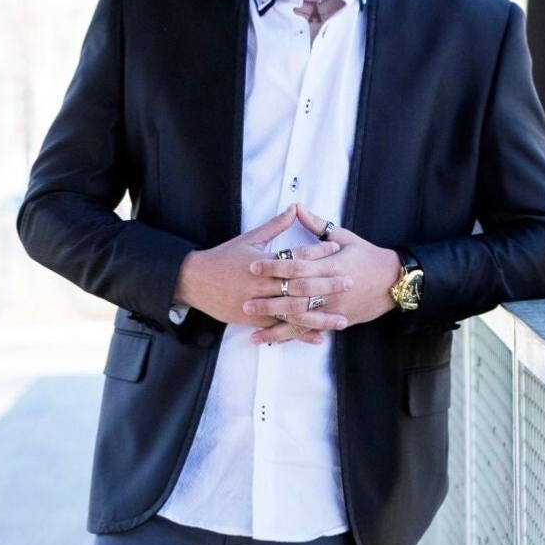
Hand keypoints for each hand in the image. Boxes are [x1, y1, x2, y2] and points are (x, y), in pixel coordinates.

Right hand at [173, 207, 346, 342]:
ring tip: (341, 319)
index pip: (295, 256)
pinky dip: (299, 333)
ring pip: (293, 311)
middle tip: (349, 282)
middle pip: (299, 285)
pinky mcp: (253, 320)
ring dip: (319, 316)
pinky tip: (318, 336)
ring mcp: (258, 304)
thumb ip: (275, 226)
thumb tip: (295, 208)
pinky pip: (280, 328)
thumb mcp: (249, 239)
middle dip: (326, 284)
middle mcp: (262, 284)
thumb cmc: (223, 258)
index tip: (337, 249)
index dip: (317, 252)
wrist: (195, 281)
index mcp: (263, 262)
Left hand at [242, 204, 399, 345]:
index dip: (274, 266)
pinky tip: (273, 341)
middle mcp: (332, 288)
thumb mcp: (344, 237)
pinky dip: (291, 336)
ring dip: (276, 325)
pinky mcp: (337, 321)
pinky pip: (311, 329)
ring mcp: (334, 308)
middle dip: (270, 299)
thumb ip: (317, 226)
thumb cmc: (367, 256)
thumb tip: (296, 207)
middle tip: (245, 302)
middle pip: (296, 294)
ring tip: (253, 329)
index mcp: (331, 264)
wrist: (393, 281)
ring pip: (301, 318)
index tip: (253, 265)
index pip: (297, 265)